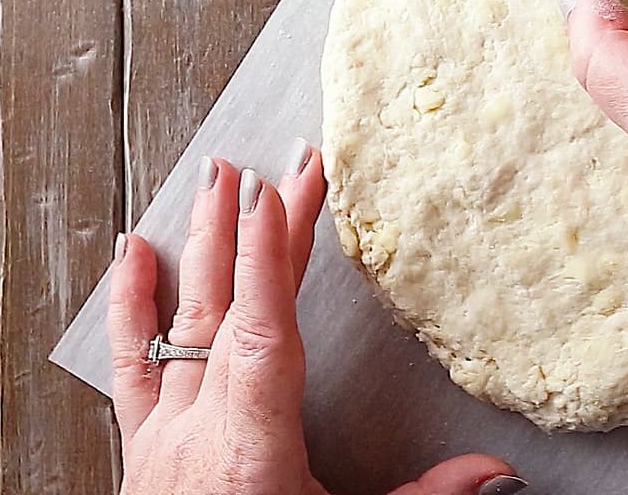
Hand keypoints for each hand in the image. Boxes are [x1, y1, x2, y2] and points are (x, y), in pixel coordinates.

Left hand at [107, 140, 526, 494]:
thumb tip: (496, 475)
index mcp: (252, 448)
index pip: (261, 330)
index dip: (268, 256)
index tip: (278, 191)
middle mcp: (200, 431)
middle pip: (228, 308)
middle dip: (255, 229)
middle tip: (280, 164)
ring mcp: (165, 436)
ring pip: (180, 321)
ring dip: (197, 246)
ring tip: (207, 178)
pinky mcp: (144, 449)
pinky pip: (133, 365)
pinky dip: (131, 305)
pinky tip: (132, 254)